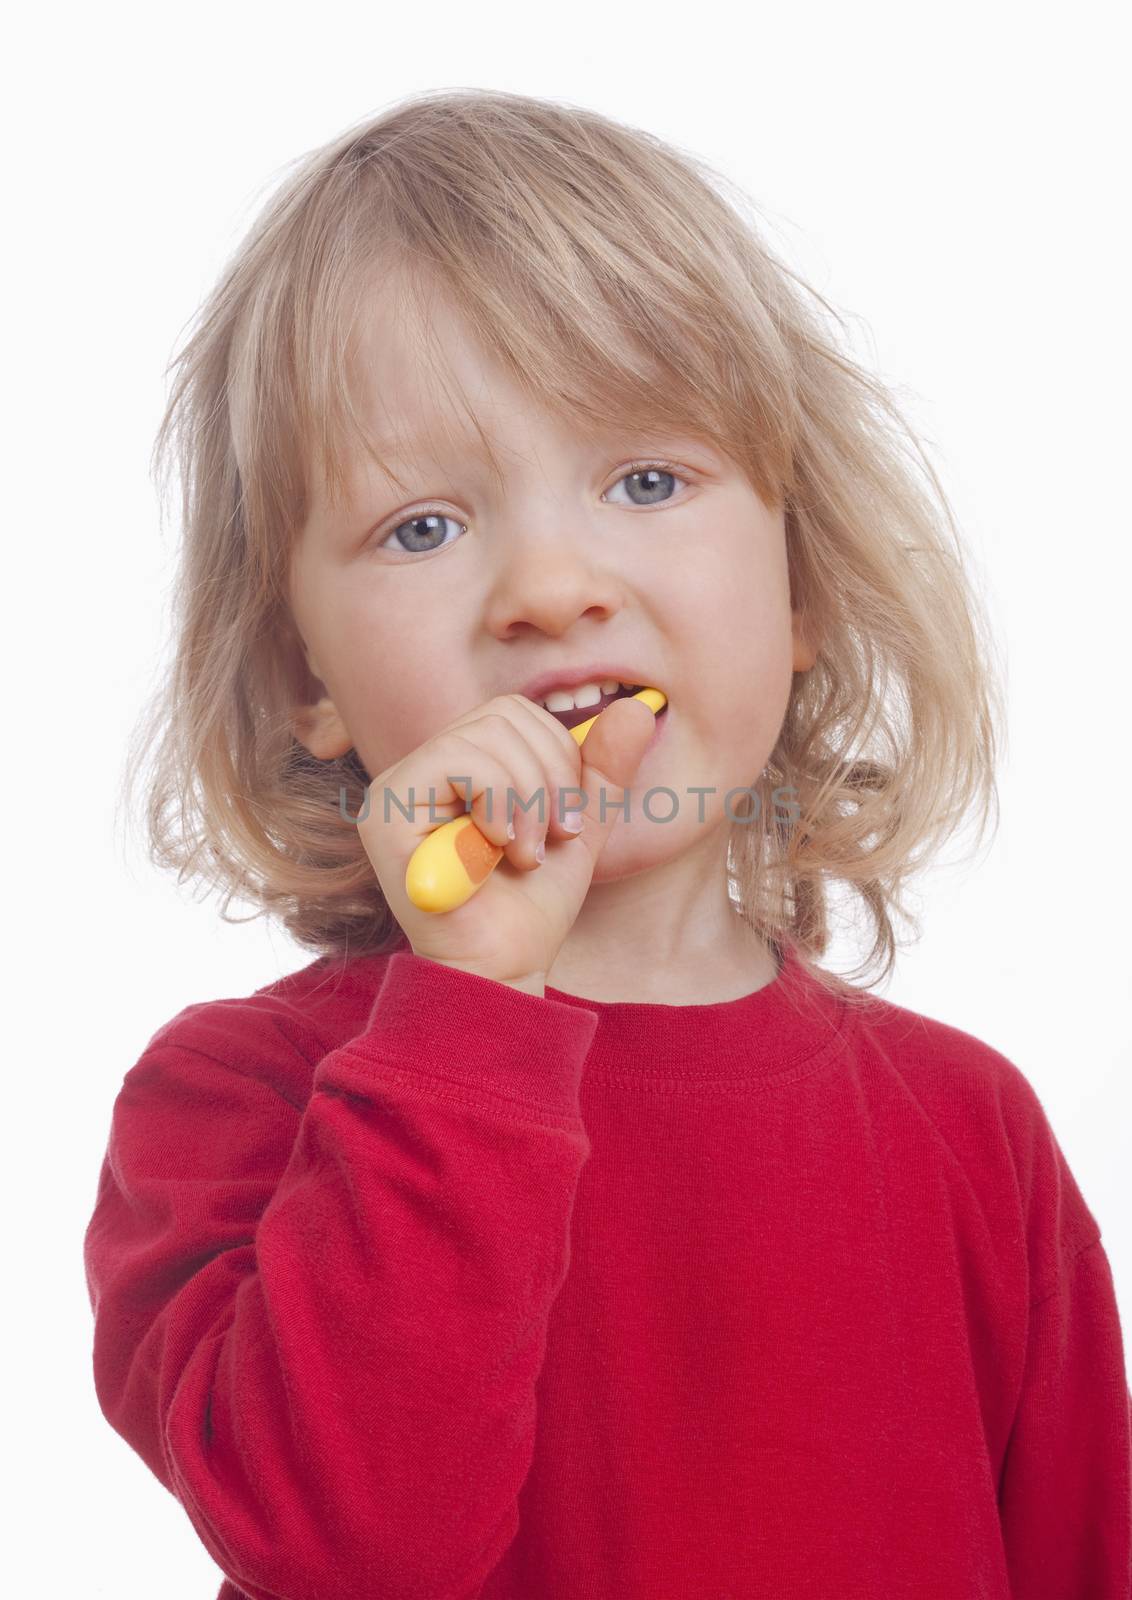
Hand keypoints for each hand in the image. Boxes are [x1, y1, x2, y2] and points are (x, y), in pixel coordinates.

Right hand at [358, 693, 658, 990]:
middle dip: (548, 778)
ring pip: (484, 737)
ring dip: (527, 799)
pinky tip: (498, 852)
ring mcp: (394, 788)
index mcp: (456, 766)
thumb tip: (638, 709)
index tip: (568, 823)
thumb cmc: (531, 905)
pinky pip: (458, 762)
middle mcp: (418, 769)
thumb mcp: (578, 825)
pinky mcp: (386, 812)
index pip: (512, 712)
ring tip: (525, 854)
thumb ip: (603, 770)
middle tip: (551, 839)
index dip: (557, 755)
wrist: (504, 967)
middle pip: (501, 715)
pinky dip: (499, 803)